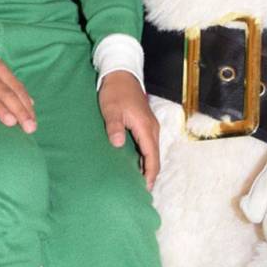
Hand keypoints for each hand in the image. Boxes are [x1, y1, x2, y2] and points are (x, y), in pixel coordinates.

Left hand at [98, 71, 160, 190]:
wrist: (121, 73)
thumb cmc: (115, 91)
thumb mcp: (111, 109)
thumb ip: (114, 127)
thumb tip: (118, 144)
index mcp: (145, 126)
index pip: (152, 156)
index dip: (149, 174)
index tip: (145, 189)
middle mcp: (152, 128)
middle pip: (155, 156)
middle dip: (151, 174)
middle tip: (142, 193)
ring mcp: (150, 125)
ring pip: (153, 151)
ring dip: (148, 166)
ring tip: (140, 183)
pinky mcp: (145, 124)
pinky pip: (149, 145)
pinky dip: (146, 157)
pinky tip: (138, 165)